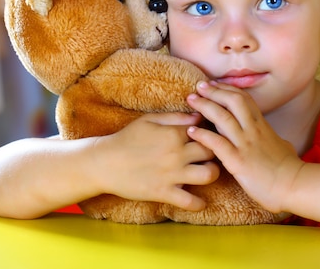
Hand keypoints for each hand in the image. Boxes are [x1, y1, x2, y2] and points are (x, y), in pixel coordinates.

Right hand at [91, 112, 219, 210]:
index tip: (210, 133)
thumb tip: (199, 116)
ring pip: (209, 174)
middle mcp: (176, 153)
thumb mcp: (150, 120)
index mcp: (174, 133)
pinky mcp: (164, 193)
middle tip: (212, 152)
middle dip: (216, 150)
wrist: (104, 163)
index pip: (205, 129)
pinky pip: (190, 202)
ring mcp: (172, 175)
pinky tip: (199, 200)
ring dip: (212, 173)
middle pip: (212, 150)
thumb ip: (176, 117)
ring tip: (206, 171)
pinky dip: (198, 203)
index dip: (210, 130)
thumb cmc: (127, 139)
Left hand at [186, 81, 303, 212]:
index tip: (214, 84)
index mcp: (262, 125)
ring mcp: (245, 144)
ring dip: (205, 106)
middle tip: (199, 86)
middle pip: (233, 101)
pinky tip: (190, 131)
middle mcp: (253, 130)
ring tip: (191, 100)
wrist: (294, 186)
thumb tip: (275, 139)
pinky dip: (202, 135)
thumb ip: (272, 138)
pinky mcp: (238, 161)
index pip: (244, 99)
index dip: (227, 89)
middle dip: (214, 91)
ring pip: (223, 117)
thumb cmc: (289, 168)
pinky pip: (217, 143)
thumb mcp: (282, 145)